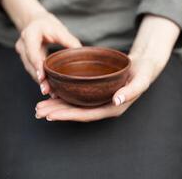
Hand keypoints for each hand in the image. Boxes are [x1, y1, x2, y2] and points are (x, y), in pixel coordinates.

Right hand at [15, 11, 81, 92]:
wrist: (34, 23)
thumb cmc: (48, 25)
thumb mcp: (59, 29)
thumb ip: (69, 41)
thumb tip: (81, 54)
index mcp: (30, 34)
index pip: (32, 51)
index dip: (37, 65)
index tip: (42, 76)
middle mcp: (22, 44)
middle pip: (31, 65)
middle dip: (40, 79)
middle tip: (48, 91)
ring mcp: (22, 53)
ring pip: (31, 71)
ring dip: (41, 82)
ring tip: (52, 93)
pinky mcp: (26, 60)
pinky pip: (33, 71)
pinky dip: (42, 80)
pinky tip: (50, 89)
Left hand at [35, 15, 179, 121]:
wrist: (143, 65)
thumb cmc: (143, 72)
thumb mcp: (141, 80)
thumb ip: (131, 91)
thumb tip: (116, 100)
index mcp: (113, 108)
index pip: (86, 115)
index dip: (68, 116)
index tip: (51, 115)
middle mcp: (103, 106)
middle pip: (77, 112)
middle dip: (57, 112)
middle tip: (37, 110)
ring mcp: (99, 100)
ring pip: (74, 106)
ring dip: (57, 106)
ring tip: (39, 106)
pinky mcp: (95, 92)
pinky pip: (77, 97)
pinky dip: (64, 97)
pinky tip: (53, 94)